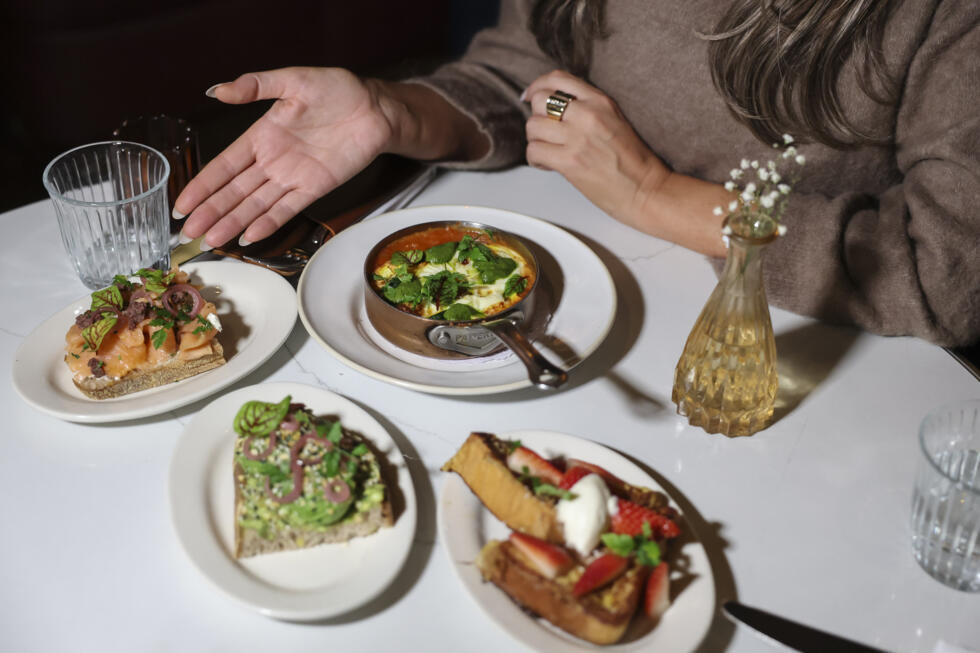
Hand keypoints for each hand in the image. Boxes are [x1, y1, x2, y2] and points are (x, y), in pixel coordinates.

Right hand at [175, 67, 392, 246]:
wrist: (376, 108)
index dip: (202, 186)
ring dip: (234, 223)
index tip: (181, 205)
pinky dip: (269, 223)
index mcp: (261, 136)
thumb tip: (217, 91)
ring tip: (212, 242)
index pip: (223, 166)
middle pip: (234, 192)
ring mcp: (293, 177)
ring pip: (256, 205)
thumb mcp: (293, 80)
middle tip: (187, 235)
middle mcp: (272, 161)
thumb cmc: (337, 90)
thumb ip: (256, 86)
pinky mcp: (316, 188)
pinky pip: (288, 209)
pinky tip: (250, 237)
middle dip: (210, 213)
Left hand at [522, 70, 669, 224]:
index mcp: (600, 101)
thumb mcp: (614, 119)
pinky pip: (534, 151)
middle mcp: (588, 114)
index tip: (530, 96)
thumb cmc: (633, 161)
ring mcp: (578, 138)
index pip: (557, 79)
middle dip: (537, 117)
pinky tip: (548, 165)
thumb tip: (554, 106)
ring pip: (532, 126)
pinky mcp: (570, 162)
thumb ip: (587, 108)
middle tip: (544, 132)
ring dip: (536, 140)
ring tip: (549, 151)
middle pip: (539, 101)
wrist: (646, 189)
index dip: (537, 86)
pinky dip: (536, 160)